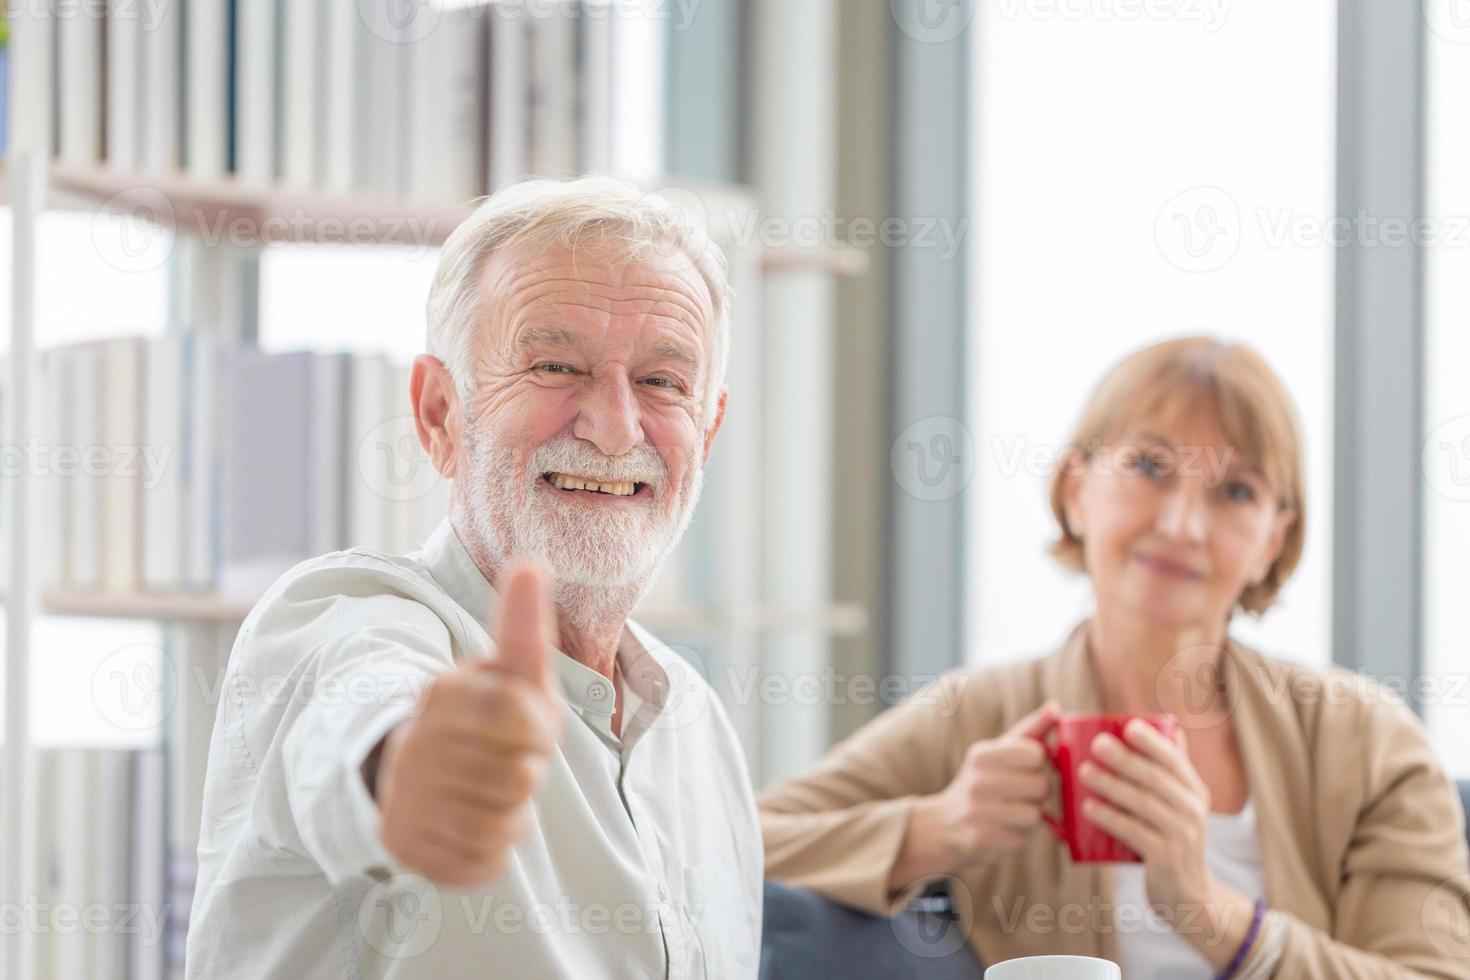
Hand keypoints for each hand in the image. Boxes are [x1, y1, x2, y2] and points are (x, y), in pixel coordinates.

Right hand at [376, 560, 563, 889]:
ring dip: (511, 812)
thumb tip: (532, 563)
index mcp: (440, 695)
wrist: (413, 770)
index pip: (520, 718)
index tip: (523, 723)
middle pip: (519, 778)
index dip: (537, 727)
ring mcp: (405, 804)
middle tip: (505, 761)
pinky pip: (482, 864)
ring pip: (503, 825)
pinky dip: (490, 849)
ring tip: (489, 790)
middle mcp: (414, 749)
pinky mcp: (408, 852)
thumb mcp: (507, 670)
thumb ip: (521, 625)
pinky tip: (471, 822)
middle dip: (527, 772)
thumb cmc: (481, 716)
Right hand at [890, 701, 1060, 891]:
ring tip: (1012, 811)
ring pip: (1036, 813)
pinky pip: (1024, 836)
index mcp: (983, 754)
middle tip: (1020, 794)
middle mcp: (978, 780)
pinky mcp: (983, 838)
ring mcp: (978, 811)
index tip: (1025, 768)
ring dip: (1031, 815)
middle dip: (1038, 792)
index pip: (1036, 753)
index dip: (1038, 763)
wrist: (944, 824)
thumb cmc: (982, 782)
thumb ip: (1030, 731)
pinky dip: (1019, 834)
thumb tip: (1056, 707)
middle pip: (1041, 785)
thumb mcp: (998, 752)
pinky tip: (1002, 828)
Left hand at [1079, 720, 1253, 965]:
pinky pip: (1134, 833)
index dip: (1153, 742)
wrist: (1190, 896)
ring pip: (1144, 804)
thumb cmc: (1174, 841)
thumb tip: (1168, 728)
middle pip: (1156, 779)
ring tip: (1083, 772)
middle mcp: (1193, 811)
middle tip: (1097, 744)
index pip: (1175, 761)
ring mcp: (1181, 836)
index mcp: (1195, 792)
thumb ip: (1172, 773)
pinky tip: (1088, 808)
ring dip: (1112, 785)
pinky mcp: (1165, 859)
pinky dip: (1110, 818)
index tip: (1129, 726)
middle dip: (1125, 759)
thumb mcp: (1182, 807)